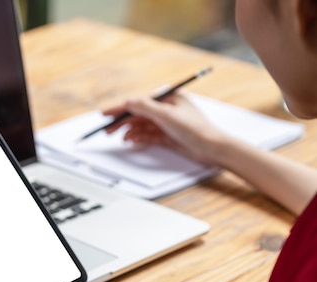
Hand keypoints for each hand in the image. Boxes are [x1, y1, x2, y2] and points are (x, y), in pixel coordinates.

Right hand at [102, 91, 232, 165]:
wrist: (212, 148)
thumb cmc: (195, 128)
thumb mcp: (167, 115)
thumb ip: (145, 107)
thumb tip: (127, 102)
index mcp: (167, 98)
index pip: (138, 102)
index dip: (120, 108)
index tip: (104, 114)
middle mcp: (166, 109)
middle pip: (137, 114)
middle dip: (122, 123)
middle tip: (107, 131)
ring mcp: (166, 123)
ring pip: (141, 126)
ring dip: (130, 132)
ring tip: (122, 139)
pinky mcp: (167, 136)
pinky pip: (147, 135)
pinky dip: (139, 138)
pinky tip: (132, 141)